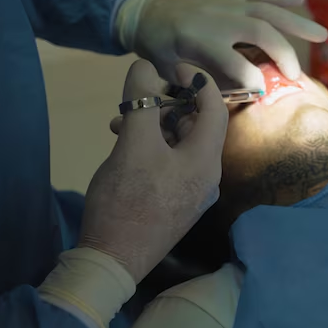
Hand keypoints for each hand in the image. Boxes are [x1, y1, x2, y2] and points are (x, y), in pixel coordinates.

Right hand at [78, 60, 227, 281]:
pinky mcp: (173, 203)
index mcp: (205, 161)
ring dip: (152, 126)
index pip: (215, 109)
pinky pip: (169, 163)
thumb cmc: (126, 200)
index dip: (198, 81)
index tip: (172, 67)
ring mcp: (190, 192)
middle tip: (137, 97)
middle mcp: (206, 176)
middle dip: (166, 105)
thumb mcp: (132, 145)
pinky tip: (123, 147)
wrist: (112, 260)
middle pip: (196, 126)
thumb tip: (145, 67)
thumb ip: (141, 102)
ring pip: (178, 144)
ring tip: (118, 123)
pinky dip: (150, 147)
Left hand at [118, 0, 327, 89]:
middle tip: (296, 77)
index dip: (250, 76)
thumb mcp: (168, 72)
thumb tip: (234, 95)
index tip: (263, 92)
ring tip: (322, 36)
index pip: (230, 59)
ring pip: (266, 11)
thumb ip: (199, 83)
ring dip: (296, 23)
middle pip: (258, 31)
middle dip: (282, 53)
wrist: (145, 13)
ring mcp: (226, 6)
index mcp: (196, 39)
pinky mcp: (230, 0)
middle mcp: (216, 19)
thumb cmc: (157, 48)